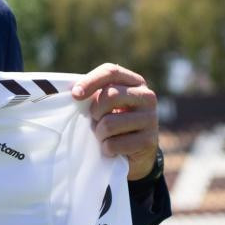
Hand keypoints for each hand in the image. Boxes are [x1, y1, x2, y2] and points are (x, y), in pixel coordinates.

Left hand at [71, 63, 158, 179]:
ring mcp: (151, 119)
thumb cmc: (114, 121)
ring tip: (105, 136)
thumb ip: (93, 93)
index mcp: (135, 82)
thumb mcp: (105, 103)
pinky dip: (106, 149)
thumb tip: (72, 90)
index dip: (90, 81)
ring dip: (99, 133)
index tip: (75, 94)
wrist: (135, 152)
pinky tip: (113, 148)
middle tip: (96, 120)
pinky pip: (114, 145)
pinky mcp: (149, 141)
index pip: (111, 72)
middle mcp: (147, 97)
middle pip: (110, 96)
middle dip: (95, 112)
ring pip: (109, 124)